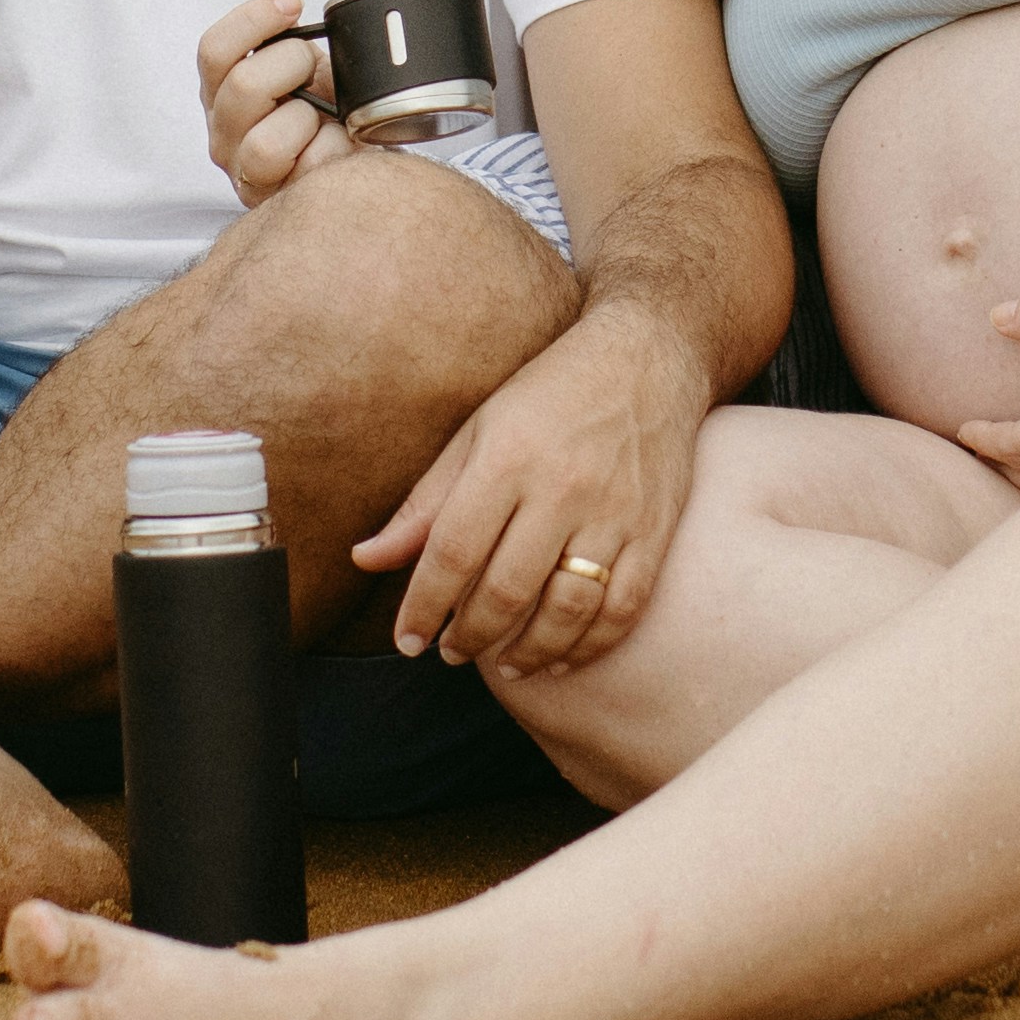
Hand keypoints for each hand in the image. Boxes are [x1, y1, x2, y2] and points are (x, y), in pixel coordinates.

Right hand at [195, 0, 357, 207]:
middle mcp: (223, 132)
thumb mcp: (306, 70)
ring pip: (266, 141)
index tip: (293, 5)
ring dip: (308, 120)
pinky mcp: (273, 201)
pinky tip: (338, 147)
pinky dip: (333, 152)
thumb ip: (290, 42)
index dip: (254, 19)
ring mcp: (244, 170)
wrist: (351, 163)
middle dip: (295, 65)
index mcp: (221, 92)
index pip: (214, 50)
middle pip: (243, 84)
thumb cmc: (324, 114)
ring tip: (323, 120)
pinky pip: (307, 169)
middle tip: (315, 72)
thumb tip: (293, 7)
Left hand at [351, 307, 709, 679]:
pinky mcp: (655, 530)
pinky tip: (561, 657)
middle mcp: (562, 488)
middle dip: (469, 636)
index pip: (453, 552)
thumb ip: (425, 503)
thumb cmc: (551, 393)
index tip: (408, 641)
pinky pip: (623, 607)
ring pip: (567, 609)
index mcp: (507, 458)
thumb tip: (365, 559)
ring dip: (528, 651)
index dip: (424, 606)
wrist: (648, 356)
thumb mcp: (478, 432)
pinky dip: (589, 645)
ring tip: (502, 663)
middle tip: (450, 653)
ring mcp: (614, 512)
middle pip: (506, 589)